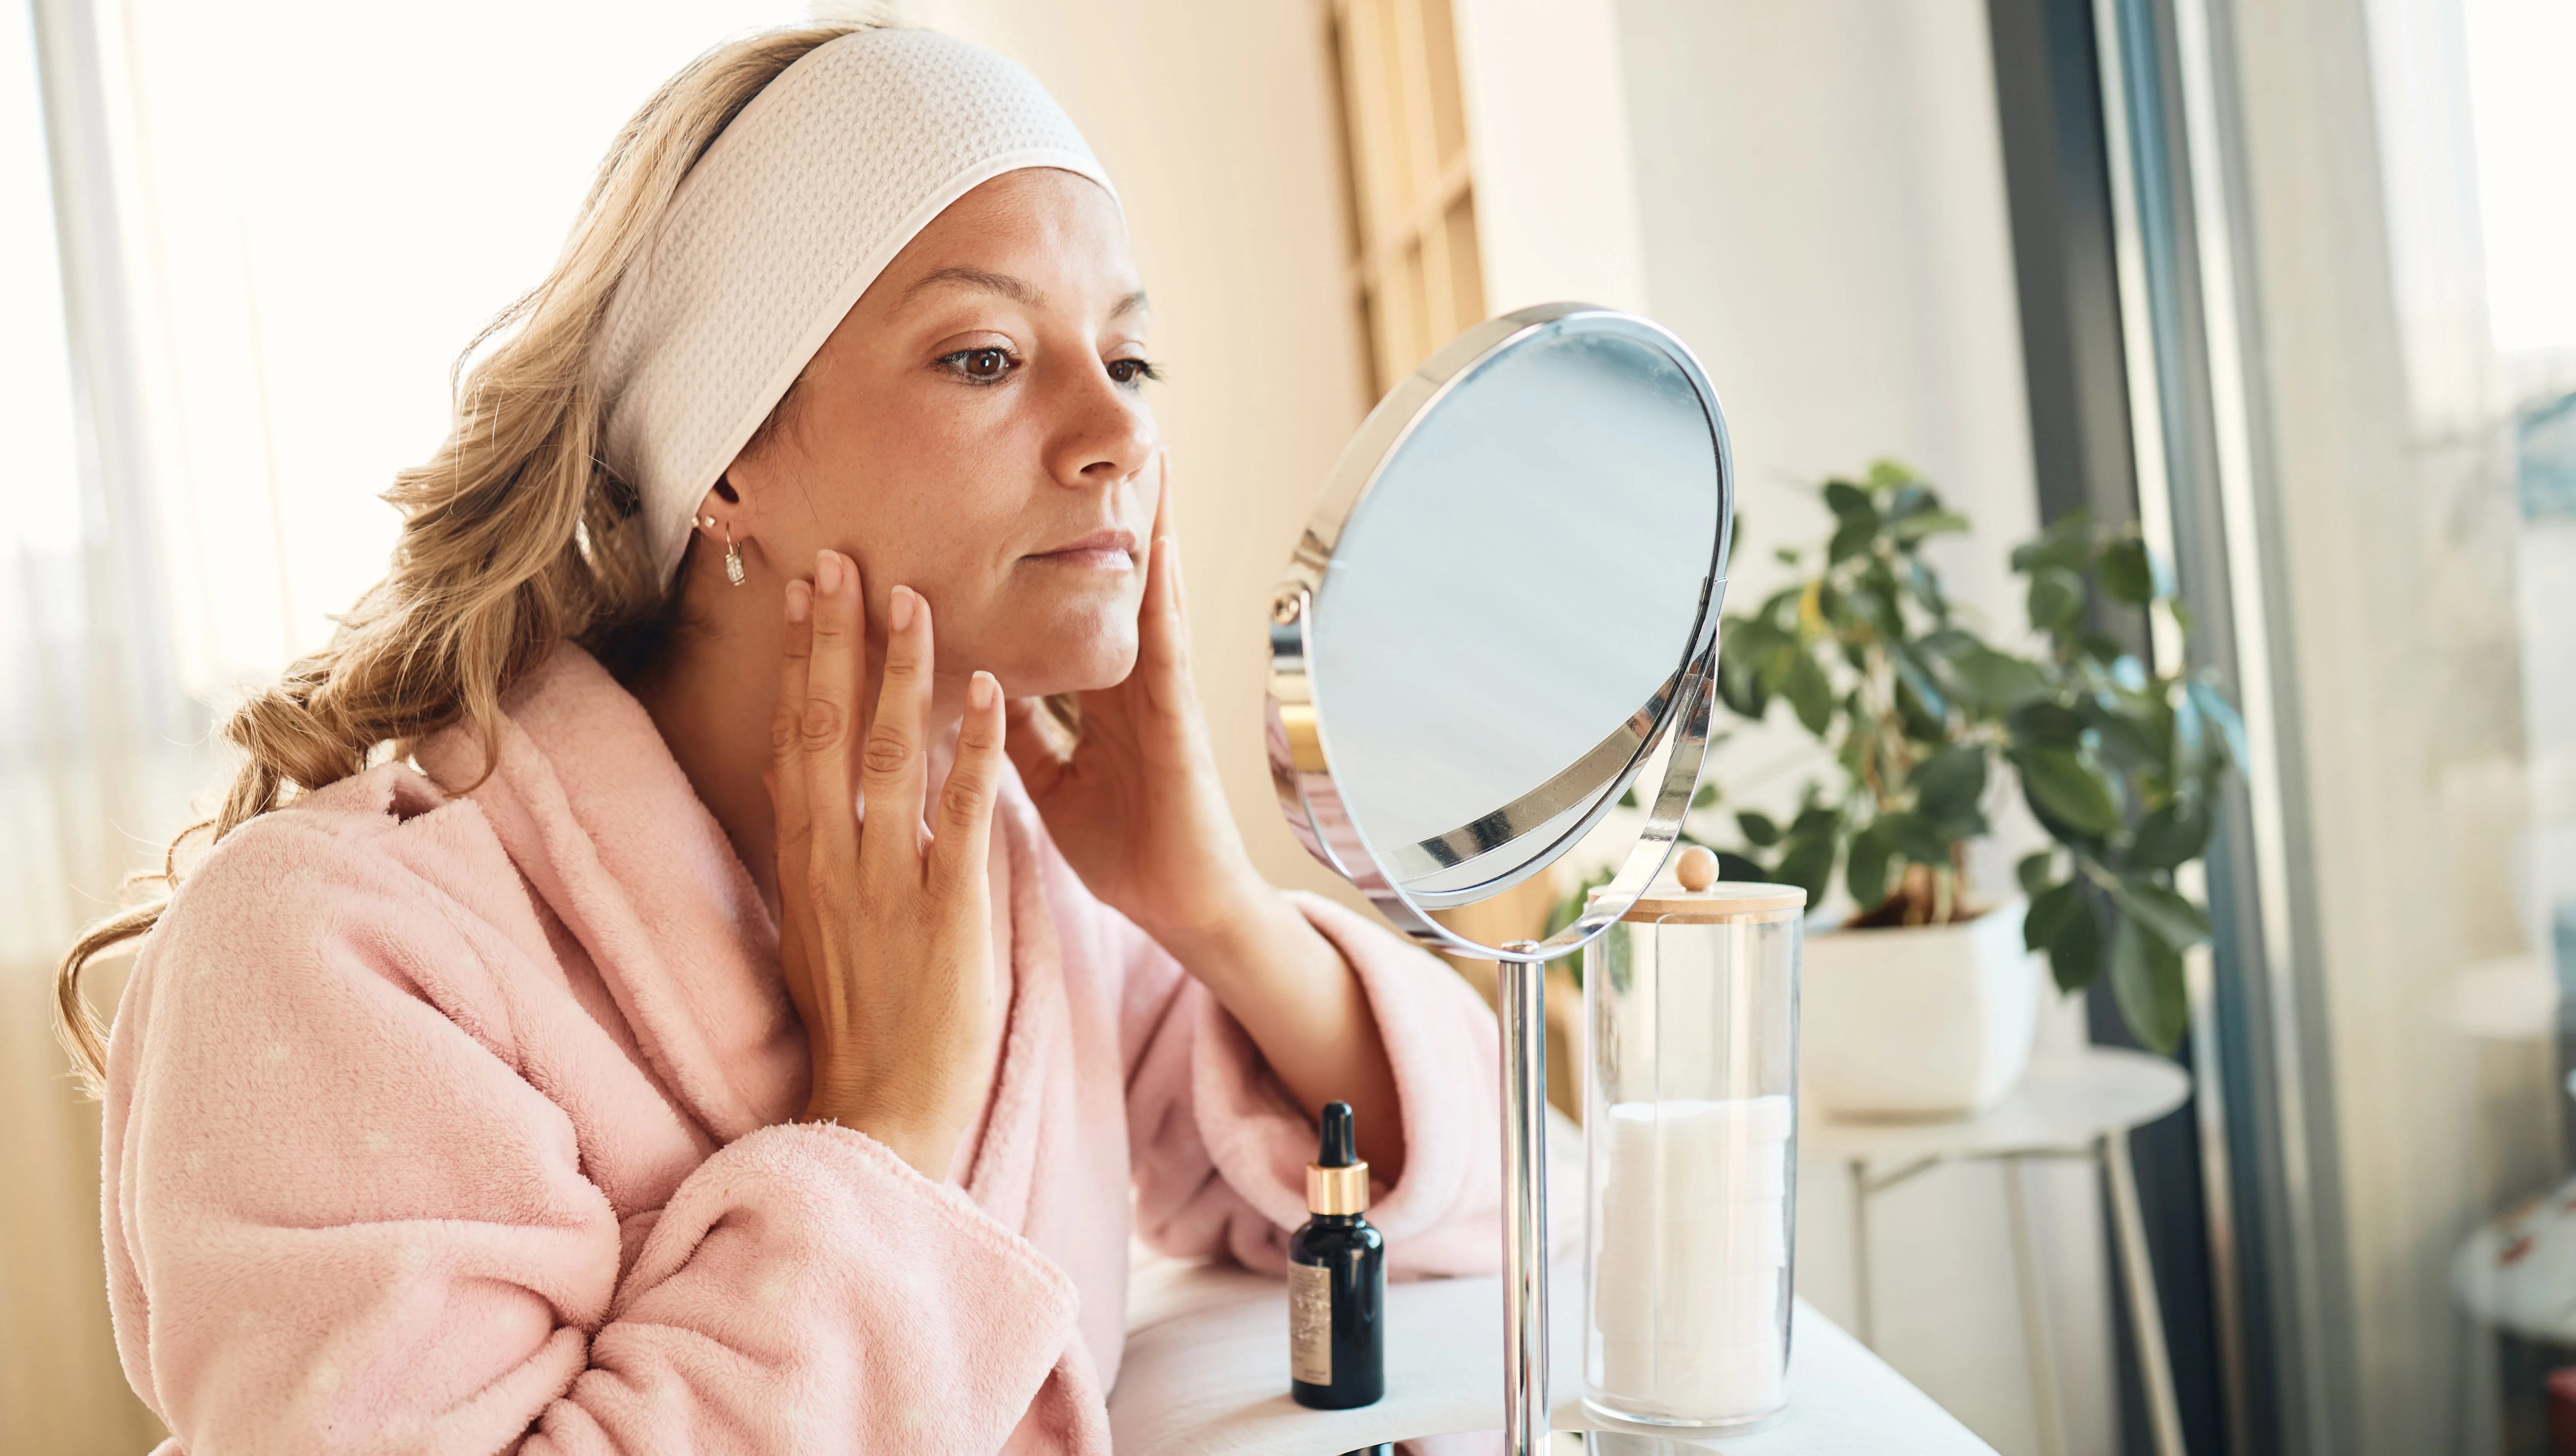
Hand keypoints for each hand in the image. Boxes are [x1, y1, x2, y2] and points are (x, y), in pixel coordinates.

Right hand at [769, 549, 1004, 1179]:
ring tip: (914, 599)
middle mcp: (833, 860)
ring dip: (902, 672)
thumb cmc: (852, 1022)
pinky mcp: (947, 910)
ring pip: (890, 754)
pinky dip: (976, 748)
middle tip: (841, 560)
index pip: (792, 737)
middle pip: (826, 728)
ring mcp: (886, 882)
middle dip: (834, 641)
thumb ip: (805, 846)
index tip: (801, 594)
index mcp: (802, 860)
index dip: (797, 662)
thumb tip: (787, 771)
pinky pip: (961, 813)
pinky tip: (991, 690)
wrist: (878, 1110)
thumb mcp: (809, 926)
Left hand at [1005, 464, 1407, 1179]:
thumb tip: (975, 687)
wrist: (1179, 904)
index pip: (1065, 604)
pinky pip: (1165, 638)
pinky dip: (1162, 584)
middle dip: (1105, 505)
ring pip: (1145, 587)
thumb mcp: (1049, 777)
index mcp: (1091, 694)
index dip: (1048, 546)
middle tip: (1109, 424)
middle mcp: (1126, 678)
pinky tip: (1159, 535)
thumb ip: (1019, 732)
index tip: (1029, 484)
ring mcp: (1157, 690)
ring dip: (1149, 518)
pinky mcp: (1177, 714)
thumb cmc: (1124, 845)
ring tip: (1149, 445)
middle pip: (1110, 576)